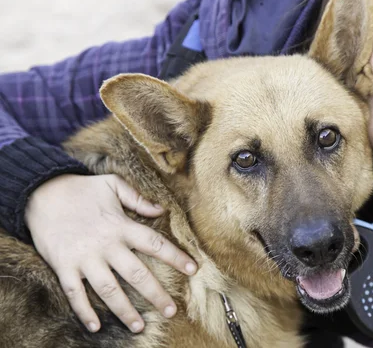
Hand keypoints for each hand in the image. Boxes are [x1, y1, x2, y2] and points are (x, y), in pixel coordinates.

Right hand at [25, 174, 197, 332]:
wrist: (42, 193)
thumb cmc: (81, 189)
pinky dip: (84, 312)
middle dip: (156, 295)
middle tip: (171, 310)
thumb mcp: (112, 184)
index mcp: (122, 226)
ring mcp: (85, 258)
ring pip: (109, 290)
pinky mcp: (64, 266)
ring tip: (139, 326)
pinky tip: (95, 326)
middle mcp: (106, 245)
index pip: (155, 244)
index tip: (193, 269)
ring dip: (125, 311)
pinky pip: (75, 294)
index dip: (176, 257)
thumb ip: (137, 198)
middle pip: (137, 274)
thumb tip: (161, 209)